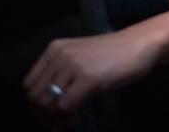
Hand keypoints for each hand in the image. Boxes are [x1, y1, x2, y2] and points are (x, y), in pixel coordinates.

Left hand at [23, 29, 159, 124]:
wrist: (139, 44)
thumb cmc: (113, 54)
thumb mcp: (80, 57)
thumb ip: (62, 73)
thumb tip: (47, 103)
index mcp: (54, 49)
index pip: (29, 84)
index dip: (36, 106)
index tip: (49, 117)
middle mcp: (59, 55)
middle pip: (35, 96)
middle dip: (44, 116)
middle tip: (59, 124)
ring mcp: (73, 65)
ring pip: (47, 103)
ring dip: (55, 120)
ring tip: (69, 123)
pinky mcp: (88, 78)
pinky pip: (65, 106)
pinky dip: (68, 119)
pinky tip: (78, 118)